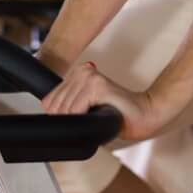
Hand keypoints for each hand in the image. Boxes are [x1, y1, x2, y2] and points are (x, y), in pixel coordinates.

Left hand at [40, 61, 169, 141]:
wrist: (143, 114)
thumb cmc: (118, 114)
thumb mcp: (87, 107)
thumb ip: (69, 103)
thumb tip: (49, 110)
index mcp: (78, 73)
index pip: (49, 100)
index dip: (59, 116)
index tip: (78, 118)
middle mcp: (83, 71)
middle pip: (55, 106)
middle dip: (68, 120)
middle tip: (89, 119)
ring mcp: (90, 77)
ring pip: (65, 109)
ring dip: (77, 121)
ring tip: (95, 116)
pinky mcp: (97, 85)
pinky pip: (75, 109)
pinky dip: (82, 119)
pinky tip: (96, 115)